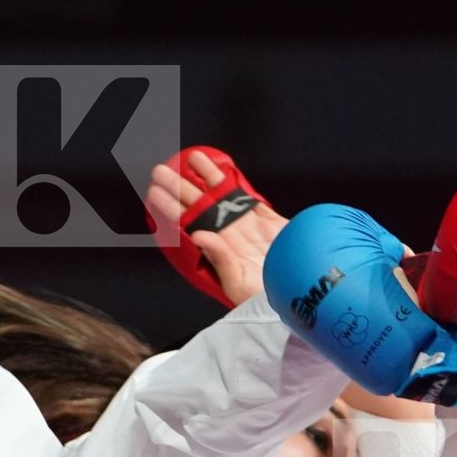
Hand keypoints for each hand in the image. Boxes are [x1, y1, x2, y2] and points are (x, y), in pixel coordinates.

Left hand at [145, 149, 288, 305]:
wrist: (301, 291)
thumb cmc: (265, 297)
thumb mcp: (237, 283)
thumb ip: (218, 257)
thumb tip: (198, 234)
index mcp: (216, 248)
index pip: (187, 223)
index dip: (171, 208)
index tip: (155, 193)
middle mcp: (228, 234)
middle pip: (198, 205)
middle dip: (179, 187)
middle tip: (160, 171)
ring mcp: (247, 225)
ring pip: (221, 195)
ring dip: (205, 177)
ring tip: (189, 160)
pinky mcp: (268, 220)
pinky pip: (246, 197)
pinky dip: (233, 183)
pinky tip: (220, 170)